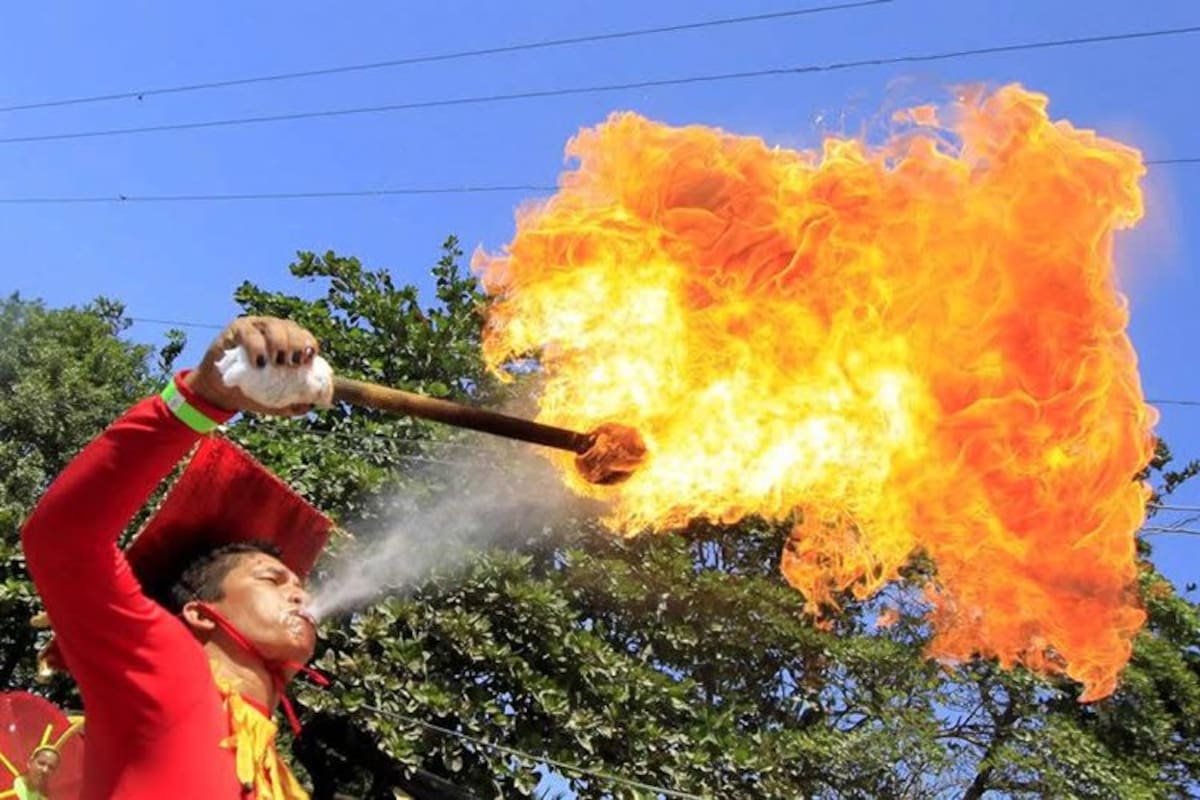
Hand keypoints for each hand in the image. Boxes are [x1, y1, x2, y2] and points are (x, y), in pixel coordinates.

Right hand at [184, 316, 319, 415]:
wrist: (220, 393)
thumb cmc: (252, 391)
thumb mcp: (275, 399)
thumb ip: (293, 401)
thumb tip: (310, 405)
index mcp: (288, 342)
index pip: (305, 336)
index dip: (309, 345)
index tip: (307, 361)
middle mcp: (274, 329)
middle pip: (292, 328)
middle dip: (297, 344)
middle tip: (291, 364)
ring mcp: (255, 327)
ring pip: (273, 326)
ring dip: (279, 343)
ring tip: (276, 363)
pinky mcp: (236, 329)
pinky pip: (249, 333)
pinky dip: (256, 347)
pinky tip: (258, 362)